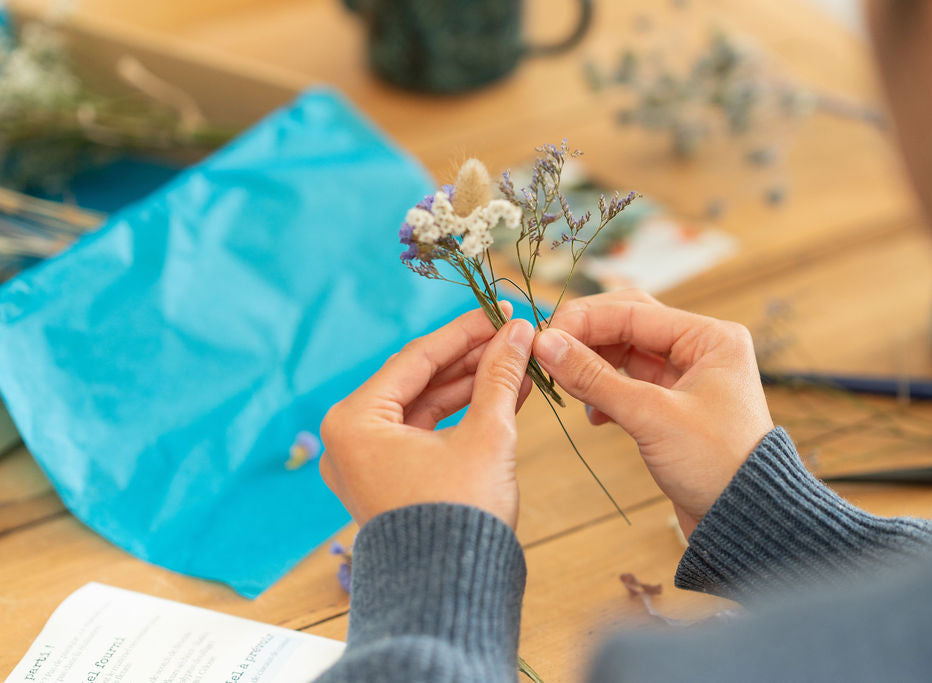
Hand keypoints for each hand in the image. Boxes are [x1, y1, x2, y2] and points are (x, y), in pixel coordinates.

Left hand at [320, 304, 533, 528]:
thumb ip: (499, 377)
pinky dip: (461, 416)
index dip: (464, 332)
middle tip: (512, 335)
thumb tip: (519, 332)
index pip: (415, 359)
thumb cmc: (459, 516)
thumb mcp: (486, 436)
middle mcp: (349, 439)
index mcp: (354, 422)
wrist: (451, 594)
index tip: (500, 312)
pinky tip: (502, 394)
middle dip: (470, 359)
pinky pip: (425, 434)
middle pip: (418, 381)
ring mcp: (367, 463)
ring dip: (471, 385)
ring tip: (516, 363)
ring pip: (424, 407)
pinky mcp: (388, 481)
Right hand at [531, 290, 772, 534]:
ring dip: (593, 366)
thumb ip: (595, 377)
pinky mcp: (673, 406)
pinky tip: (593, 416)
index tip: (543, 336)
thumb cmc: (715, 464)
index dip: (584, 320)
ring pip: (625, 355)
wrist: (745, 521)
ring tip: (566, 384)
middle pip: (629, 325)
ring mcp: (687, 377)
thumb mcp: (651, 416)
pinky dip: (606, 393)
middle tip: (547, 351)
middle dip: (587, 338)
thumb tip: (545, 344)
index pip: (634, 311)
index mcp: (710, 337)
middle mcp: (701, 349)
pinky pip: (629, 384)